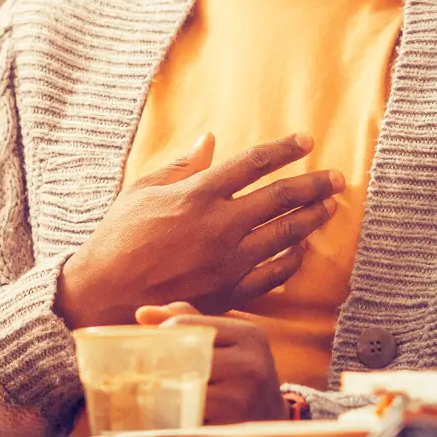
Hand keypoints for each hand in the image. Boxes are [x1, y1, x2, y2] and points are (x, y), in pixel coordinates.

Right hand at [57, 132, 343, 328]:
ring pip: (285, 234)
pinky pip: (274, 273)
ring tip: (330, 206)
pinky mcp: (228, 292)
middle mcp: (218, 225)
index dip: (285, 149)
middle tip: (337, 178)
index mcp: (197, 194)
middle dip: (314, 184)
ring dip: (312, 217)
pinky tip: (302, 247)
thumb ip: (182, 165)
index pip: (253, 163)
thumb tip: (209, 139)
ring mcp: (227, 261)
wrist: (100, 297)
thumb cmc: (116, 239)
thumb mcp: (141, 191)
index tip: (307, 141)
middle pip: (281, 197)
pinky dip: (293, 258)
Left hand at [135, 303, 285, 423]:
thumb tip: (143, 313)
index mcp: (249, 335)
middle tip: (144, 373)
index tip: (150, 347)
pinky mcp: (229, 424)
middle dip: (158, 365)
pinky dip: (174, 415)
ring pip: (181, 387)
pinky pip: (187, 416)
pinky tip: (173, 414)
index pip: (187, 324)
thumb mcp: (228, 341)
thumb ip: (190, 322)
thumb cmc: (241, 373)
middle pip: (182, 356)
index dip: (161, 335)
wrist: (270, 417)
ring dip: (162, 392)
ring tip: (156, 394)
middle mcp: (249, 363)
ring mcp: (241, 395)